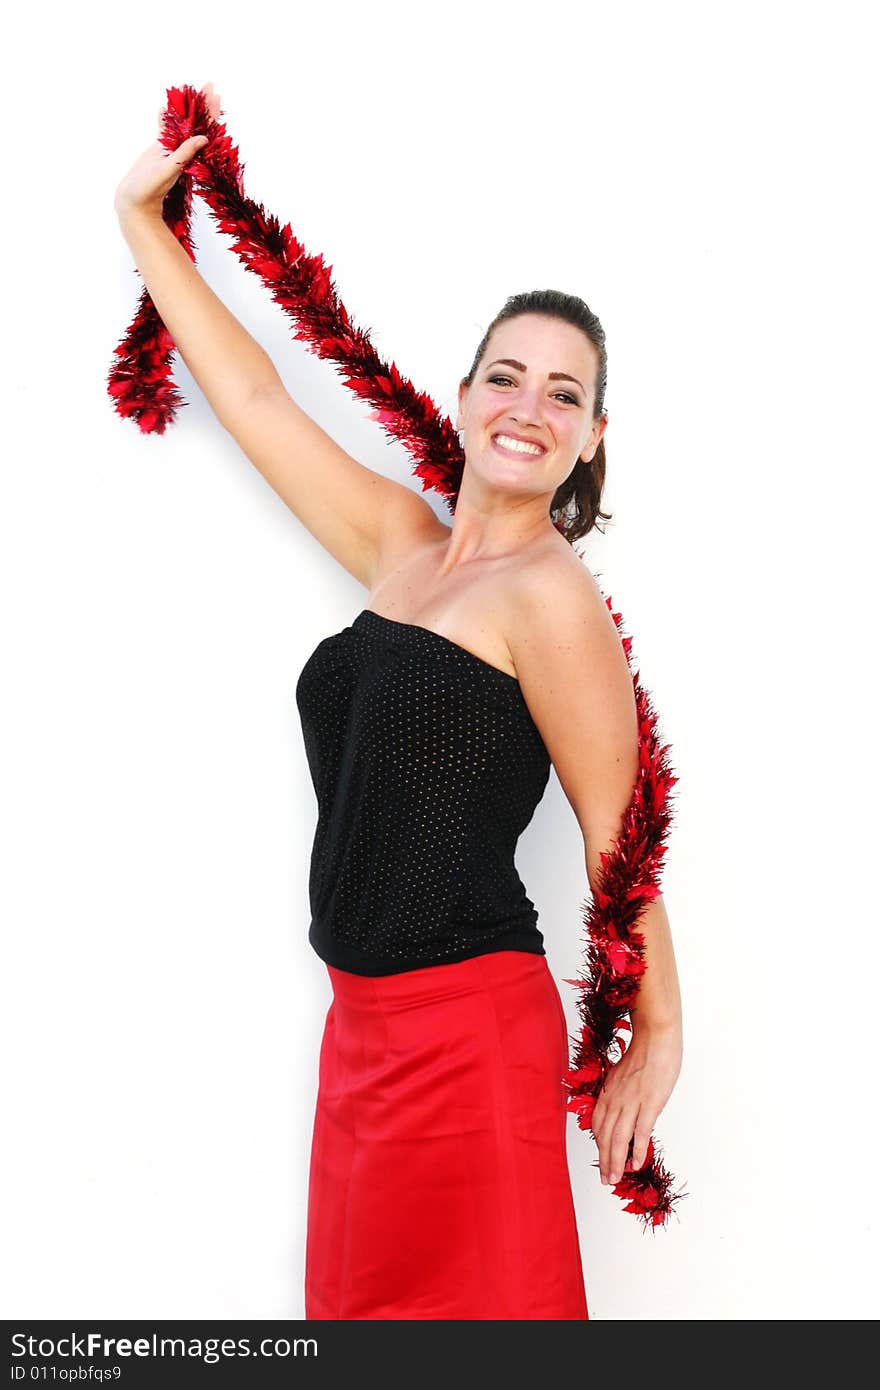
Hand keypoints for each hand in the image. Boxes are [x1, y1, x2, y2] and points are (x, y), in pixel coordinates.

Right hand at [113, 82, 221, 220]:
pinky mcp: (157, 150)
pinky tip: (164, 107)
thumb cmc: (150, 190)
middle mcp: (182, 150)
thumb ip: (184, 154)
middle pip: (195, 122)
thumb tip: (204, 138)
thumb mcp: (169, 170)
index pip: (204, 128)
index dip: (210, 111)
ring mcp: (170, 148)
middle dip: (202, 103)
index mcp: (189, 154)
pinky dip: (164, 118)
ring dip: (185, 106)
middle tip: (209, 84)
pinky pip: (163, 130)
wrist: (135, 201)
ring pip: (180, 122)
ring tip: (189, 89)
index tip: (214, 94)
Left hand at [591, 1020, 681, 1184]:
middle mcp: (616, 1099)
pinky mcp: (650, 1102)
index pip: (598, 1125)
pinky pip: (641, 1130)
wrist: (656, 1036)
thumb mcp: (623, 1075)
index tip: (602, 1161)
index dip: (599, 1146)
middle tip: (606, 1180)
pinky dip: (637, 1149)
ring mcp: (632, 1101)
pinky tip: (636, 1163)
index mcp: (609, 1092)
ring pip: (619, 1138)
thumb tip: (622, 1111)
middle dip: (604, 1160)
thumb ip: (620, 1093)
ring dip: (615, 1161)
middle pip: (605, 1136)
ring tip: (615, 1178)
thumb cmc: (643, 1053)